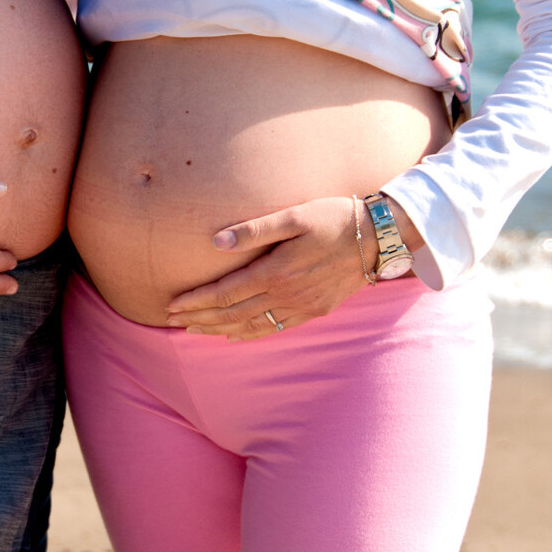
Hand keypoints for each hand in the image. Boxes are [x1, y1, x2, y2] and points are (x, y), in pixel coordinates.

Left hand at [164, 196, 376, 340]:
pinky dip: (249, 335)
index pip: (225, 293)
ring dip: (218, 329)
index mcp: (276, 271)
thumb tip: (216, 241)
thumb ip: (254, 229)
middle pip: (232, 314)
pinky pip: (274, 329)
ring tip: (193, 331)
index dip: (196, 300)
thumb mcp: (295, 215)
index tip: (172, 305)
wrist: (379, 238)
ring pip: (250, 326)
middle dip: (199, 318)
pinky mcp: (314, 311)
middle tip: (171, 322)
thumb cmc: (334, 218)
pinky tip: (232, 336)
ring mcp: (301, 307)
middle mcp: (286, 295)